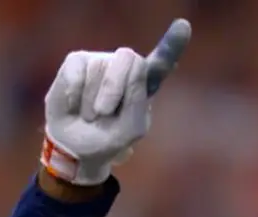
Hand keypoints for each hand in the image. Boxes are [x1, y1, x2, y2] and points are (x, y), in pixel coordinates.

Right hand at [41, 19, 191, 186]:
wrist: (74, 149)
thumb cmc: (105, 139)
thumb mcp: (130, 129)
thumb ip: (138, 100)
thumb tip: (132, 67)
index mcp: (143, 84)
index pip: (160, 62)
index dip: (172, 44)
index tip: (183, 27)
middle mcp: (124, 68)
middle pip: (128, 59)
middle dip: (114, 87)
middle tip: (104, 112)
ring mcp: (100, 62)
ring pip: (99, 68)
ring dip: (91, 102)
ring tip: (90, 115)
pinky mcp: (77, 62)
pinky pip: (77, 71)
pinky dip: (74, 96)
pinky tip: (74, 106)